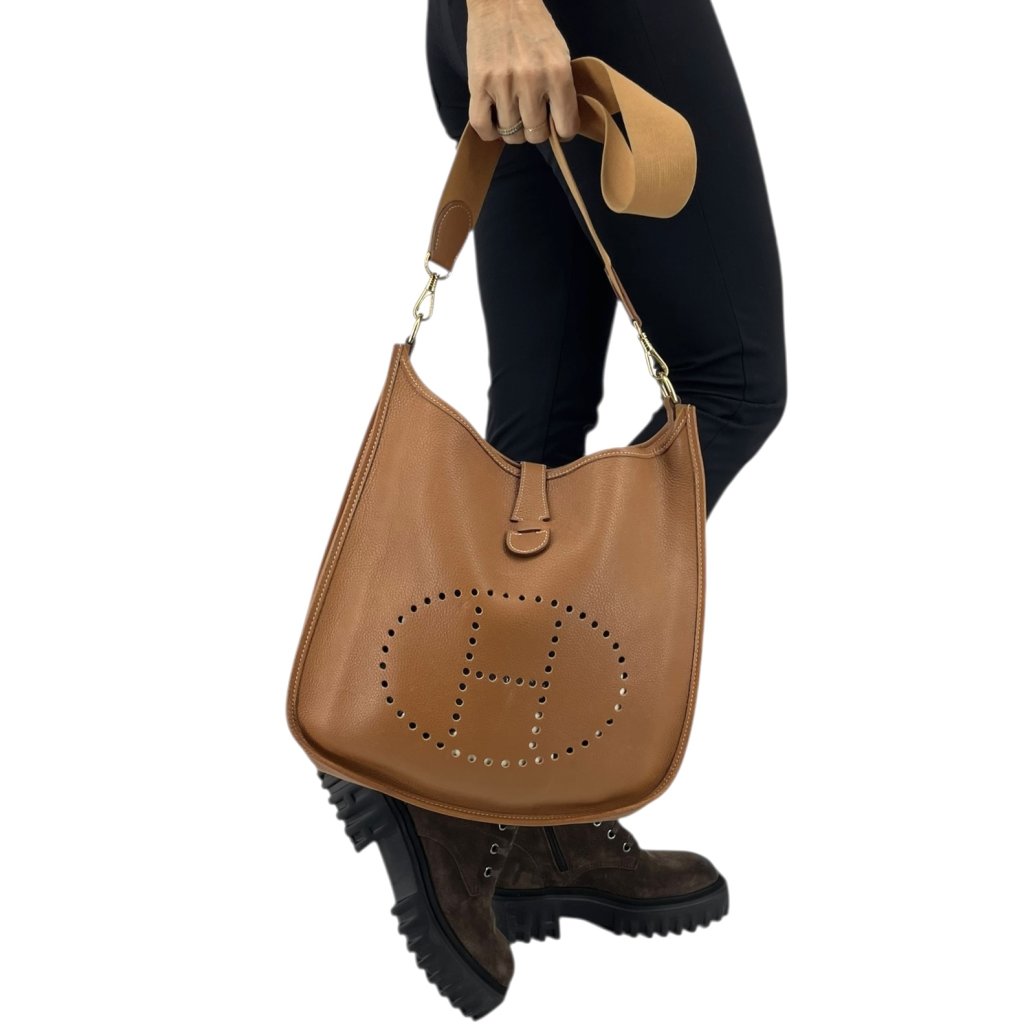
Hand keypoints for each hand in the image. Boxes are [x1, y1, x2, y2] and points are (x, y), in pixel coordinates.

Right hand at [466, 0, 579, 144]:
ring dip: (513, 131)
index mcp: (558, 73)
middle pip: (535, 134)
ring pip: (511, 133)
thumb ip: (562, 89)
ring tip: (513, 116)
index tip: (557, 128)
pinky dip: (489, 133)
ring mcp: (503, 85)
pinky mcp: (479, 84)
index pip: (565, 126)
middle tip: (532, 119)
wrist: (501, 0)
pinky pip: (482, 125)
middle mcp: (532, 82)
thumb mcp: (559, 54)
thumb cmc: (533, 26)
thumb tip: (560, 124)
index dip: (562, 132)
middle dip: (535, 131)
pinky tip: (494, 124)